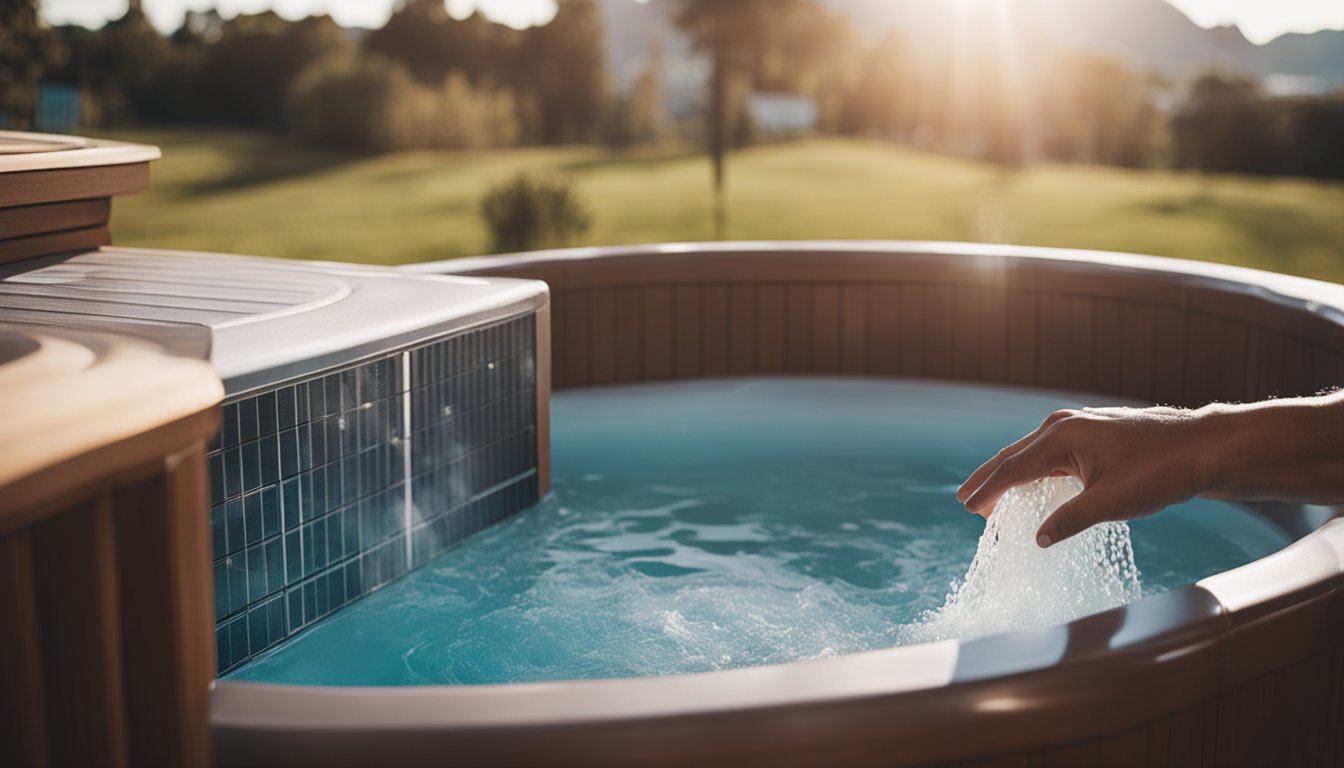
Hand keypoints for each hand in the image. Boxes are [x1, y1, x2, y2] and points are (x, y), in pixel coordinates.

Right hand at [955, 406, 1215, 547]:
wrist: (1206, 447)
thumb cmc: (1161, 471)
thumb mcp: (1110, 503)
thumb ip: (1068, 520)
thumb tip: (1038, 539)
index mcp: (1062, 436)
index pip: (1013, 467)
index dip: (988, 490)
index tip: (966, 507)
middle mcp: (1064, 424)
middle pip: (1015, 455)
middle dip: (990, 479)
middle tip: (965, 500)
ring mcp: (1081, 425)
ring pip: (1033, 452)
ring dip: (1012, 474)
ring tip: (993, 495)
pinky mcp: (1096, 432)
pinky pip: (1052, 452)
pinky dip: (1035, 469)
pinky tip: (1034, 483)